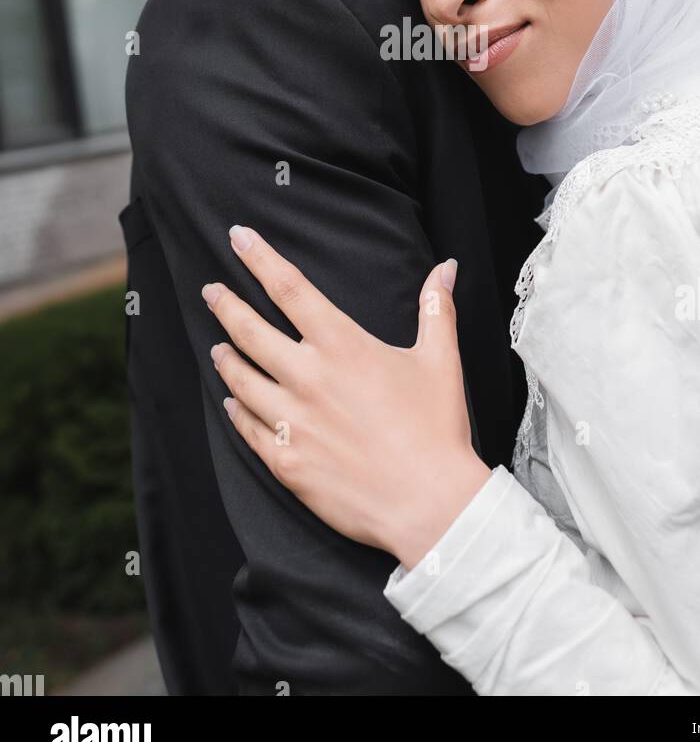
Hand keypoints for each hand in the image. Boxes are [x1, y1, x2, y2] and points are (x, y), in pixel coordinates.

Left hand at [203, 227, 491, 566]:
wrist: (428, 503)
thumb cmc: (436, 429)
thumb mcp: (441, 360)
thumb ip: (437, 308)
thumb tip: (446, 267)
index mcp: (342, 345)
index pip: (289, 288)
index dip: (259, 258)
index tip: (238, 238)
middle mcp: (308, 377)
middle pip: (249, 330)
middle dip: (226, 305)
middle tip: (211, 290)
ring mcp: (292, 420)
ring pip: (240, 380)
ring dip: (225, 358)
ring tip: (218, 347)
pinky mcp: (286, 461)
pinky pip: (248, 428)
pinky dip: (236, 411)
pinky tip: (231, 403)